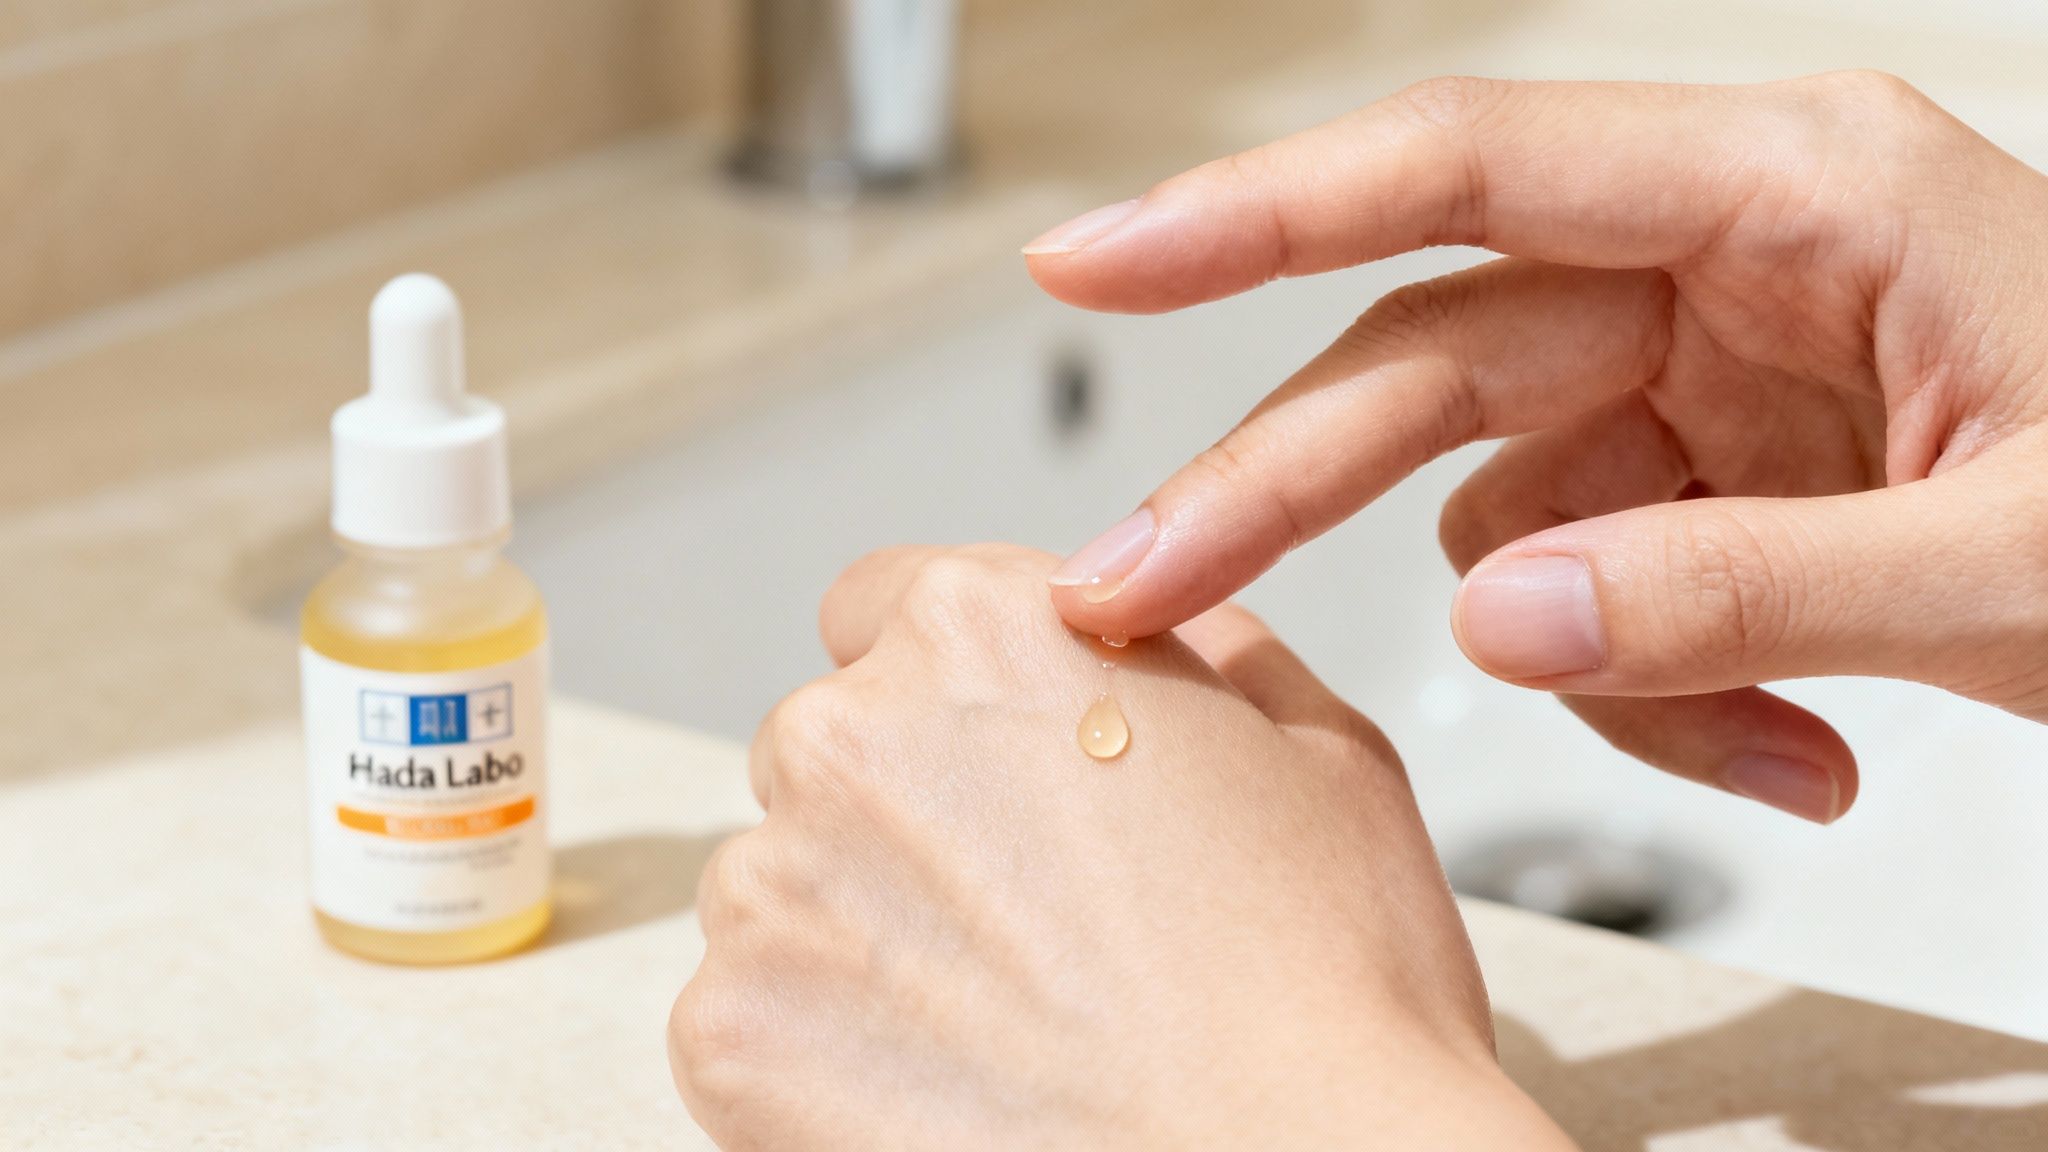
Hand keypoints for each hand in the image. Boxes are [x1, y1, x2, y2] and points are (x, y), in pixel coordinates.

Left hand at [668, 544, 1575, 1149]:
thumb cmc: (1326, 997)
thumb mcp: (1322, 750)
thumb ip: (1201, 640)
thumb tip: (1150, 609)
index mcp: (984, 629)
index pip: (880, 607)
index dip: (950, 694)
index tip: (994, 770)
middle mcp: (850, 733)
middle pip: (831, 753)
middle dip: (905, 815)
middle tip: (1031, 920)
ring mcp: (773, 887)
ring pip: (785, 890)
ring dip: (860, 937)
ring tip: (1004, 1024)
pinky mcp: (727, 1035)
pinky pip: (753, 1023)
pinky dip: (824, 1058)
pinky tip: (951, 1091)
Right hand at [1025, 72, 2047, 823]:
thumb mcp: (2010, 555)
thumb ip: (1745, 584)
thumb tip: (1498, 615)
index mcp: (1794, 190)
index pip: (1469, 166)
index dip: (1258, 209)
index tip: (1096, 257)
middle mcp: (1720, 258)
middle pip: (1430, 354)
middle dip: (1286, 488)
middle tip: (1141, 590)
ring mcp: (1706, 369)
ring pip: (1507, 501)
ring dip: (1586, 655)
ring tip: (1762, 745)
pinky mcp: (1709, 469)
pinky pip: (1588, 582)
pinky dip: (1655, 691)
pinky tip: (1794, 740)